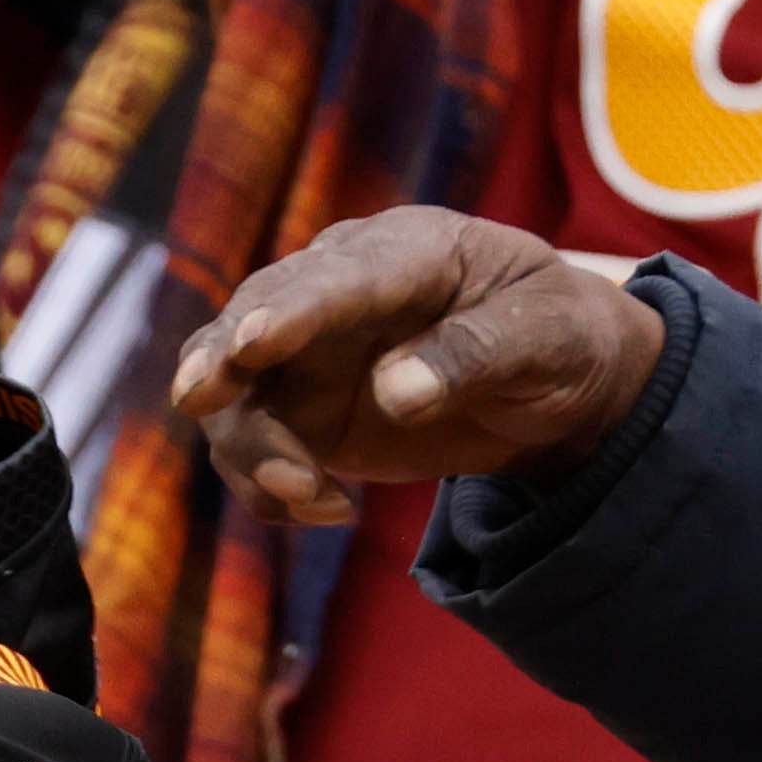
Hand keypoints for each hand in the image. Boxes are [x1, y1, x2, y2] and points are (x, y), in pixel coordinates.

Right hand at [169, 208, 670, 526]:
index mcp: (408, 251)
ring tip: (317, 499)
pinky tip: (333, 510)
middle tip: (205, 403)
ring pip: (235, 396)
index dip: (291, 307)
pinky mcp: (294, 411)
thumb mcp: (547, 338)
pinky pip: (248, 450)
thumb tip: (396, 394)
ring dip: (253, 452)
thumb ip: (475, 354)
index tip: (250, 343)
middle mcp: (337, 291)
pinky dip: (270, 490)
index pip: (339, 275)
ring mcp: (306, 353)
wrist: (550, 384)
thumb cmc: (556, 338)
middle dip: (223, 364)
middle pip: (251, 321)